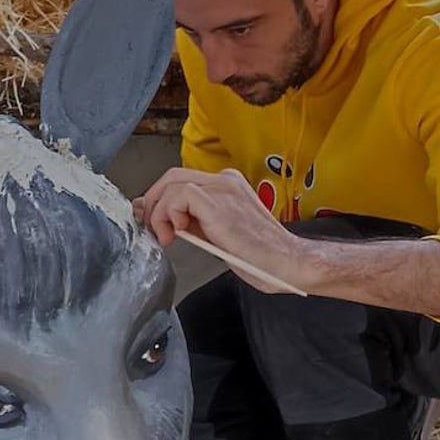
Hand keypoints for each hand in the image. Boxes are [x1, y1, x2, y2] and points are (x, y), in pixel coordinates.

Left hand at [132, 168, 305, 293]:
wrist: (287, 263)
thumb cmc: (260, 256)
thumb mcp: (216, 235)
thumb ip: (189, 221)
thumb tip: (156, 216)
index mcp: (227, 186)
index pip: (182, 181)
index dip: (160, 199)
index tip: (153, 221)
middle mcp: (224, 181)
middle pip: (172, 177)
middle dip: (153, 202)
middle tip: (152, 229)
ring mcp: (222, 189)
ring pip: (171, 184)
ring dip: (158, 212)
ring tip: (166, 237)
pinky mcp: (217, 203)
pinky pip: (178, 196)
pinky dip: (167, 214)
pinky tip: (175, 233)